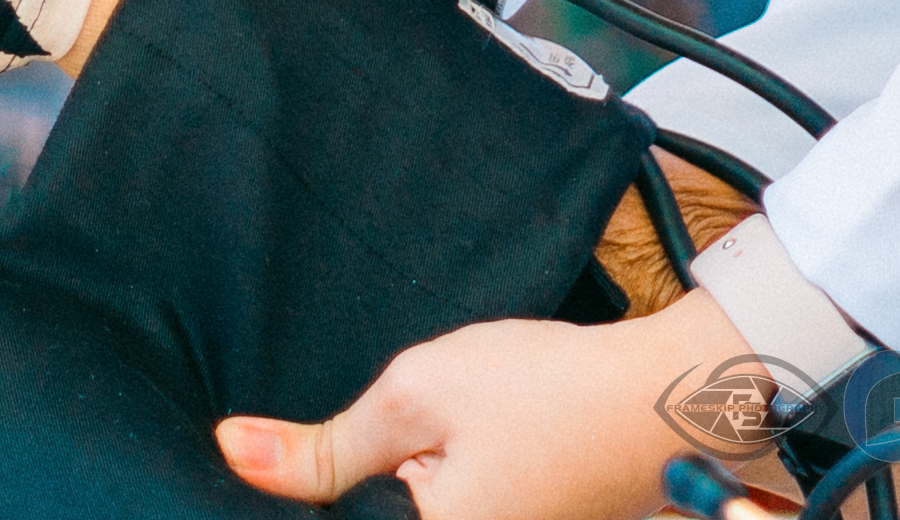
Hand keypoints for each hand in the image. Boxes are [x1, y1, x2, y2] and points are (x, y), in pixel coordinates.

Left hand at [221, 290, 786, 519]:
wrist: (667, 394)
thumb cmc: (551, 391)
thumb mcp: (416, 396)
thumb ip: (323, 445)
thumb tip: (232, 450)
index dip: (311, 497)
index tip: (327, 457)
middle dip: (363, 486)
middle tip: (393, 435)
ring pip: (415, 514)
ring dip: (401, 488)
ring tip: (450, 435)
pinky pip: (457, 513)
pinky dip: (441, 487)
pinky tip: (464, 447)